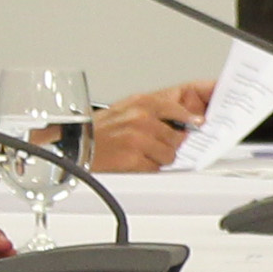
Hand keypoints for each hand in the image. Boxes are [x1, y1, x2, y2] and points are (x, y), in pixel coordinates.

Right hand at [93, 80, 215, 172]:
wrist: (73, 143)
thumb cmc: (98, 128)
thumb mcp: (126, 108)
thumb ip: (156, 110)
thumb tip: (188, 120)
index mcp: (142, 103)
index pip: (178, 110)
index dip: (190, 119)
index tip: (199, 124)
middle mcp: (141, 119)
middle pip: (177, 137)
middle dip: (168, 143)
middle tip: (150, 143)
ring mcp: (138, 139)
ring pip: (169, 154)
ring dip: (158, 157)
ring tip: (139, 152)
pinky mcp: (133, 158)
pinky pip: (155, 168)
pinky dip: (146, 167)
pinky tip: (132, 160)